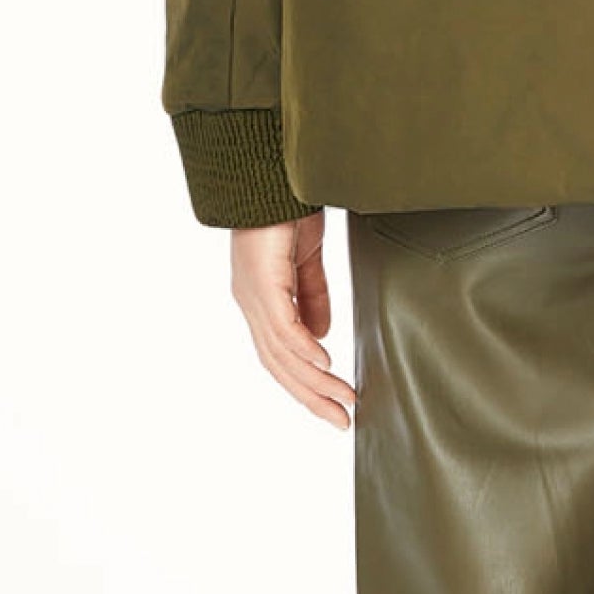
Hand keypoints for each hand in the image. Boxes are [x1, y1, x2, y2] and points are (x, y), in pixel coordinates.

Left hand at [228, 211, 358, 428]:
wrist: (272, 172)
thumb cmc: (286, 208)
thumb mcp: (307, 257)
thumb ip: (313, 296)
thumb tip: (322, 336)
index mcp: (261, 300)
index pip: (281, 355)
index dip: (306, 383)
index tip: (334, 405)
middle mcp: (251, 303)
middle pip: (279, 364)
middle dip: (311, 395)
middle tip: (341, 420)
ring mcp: (253, 294)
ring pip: (282, 352)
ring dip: (314, 380)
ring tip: (342, 399)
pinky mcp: (262, 280)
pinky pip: (282, 324)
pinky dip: (303, 348)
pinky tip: (323, 363)